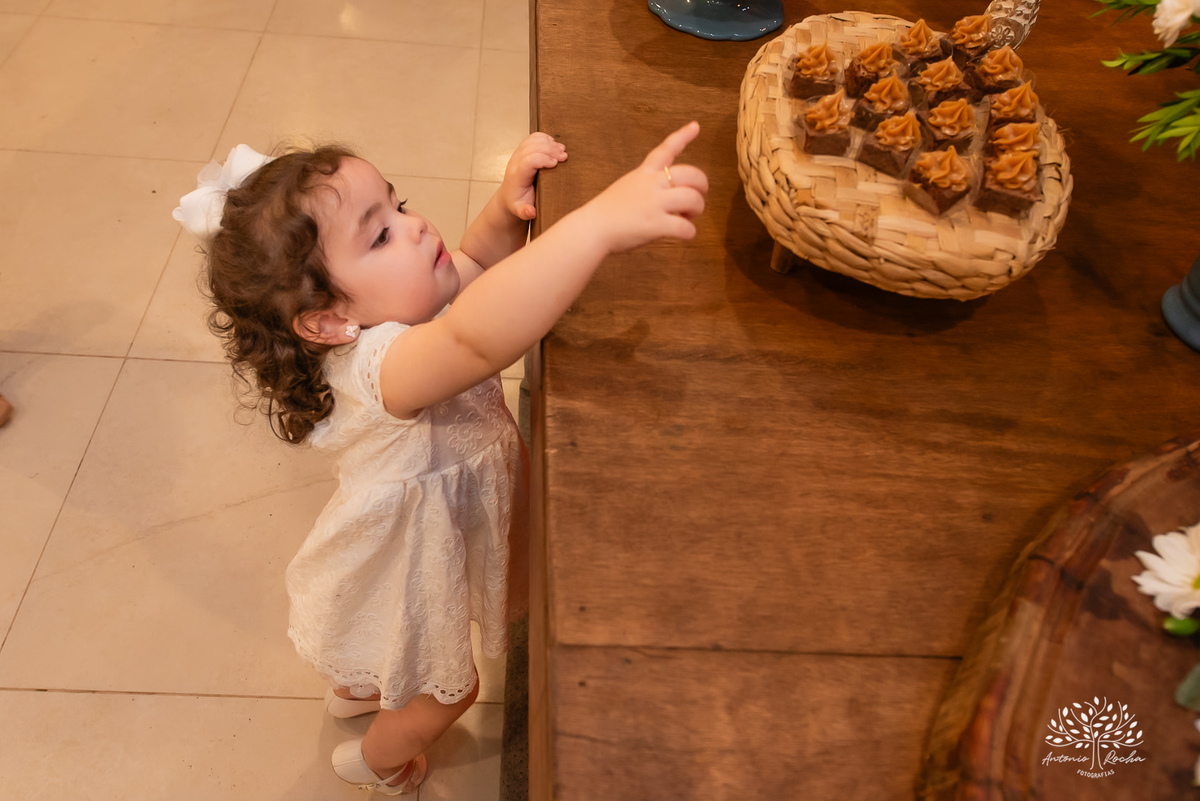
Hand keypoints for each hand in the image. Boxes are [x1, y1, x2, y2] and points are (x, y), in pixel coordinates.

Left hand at [500, 132, 567, 220]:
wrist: (510, 196)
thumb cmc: (518, 203)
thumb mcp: (520, 211)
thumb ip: (525, 212)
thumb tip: (531, 211)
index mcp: (517, 176)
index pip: (528, 160)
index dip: (543, 158)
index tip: (555, 163)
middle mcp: (516, 162)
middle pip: (533, 147)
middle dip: (550, 149)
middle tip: (564, 156)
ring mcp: (519, 154)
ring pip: (533, 140)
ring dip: (549, 143)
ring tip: (562, 150)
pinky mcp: (523, 150)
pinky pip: (533, 138)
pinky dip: (545, 138)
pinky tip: (554, 144)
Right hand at [582, 121, 707, 253]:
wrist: (592, 228)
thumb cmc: (609, 211)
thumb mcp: (628, 185)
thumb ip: (648, 184)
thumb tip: (672, 194)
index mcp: (644, 173)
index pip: (665, 149)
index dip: (683, 136)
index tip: (695, 126)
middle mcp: (651, 184)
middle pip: (691, 175)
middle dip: (702, 187)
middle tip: (697, 199)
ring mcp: (654, 204)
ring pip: (693, 200)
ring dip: (697, 209)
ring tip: (688, 218)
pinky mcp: (656, 225)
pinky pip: (686, 228)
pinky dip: (690, 233)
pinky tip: (684, 234)